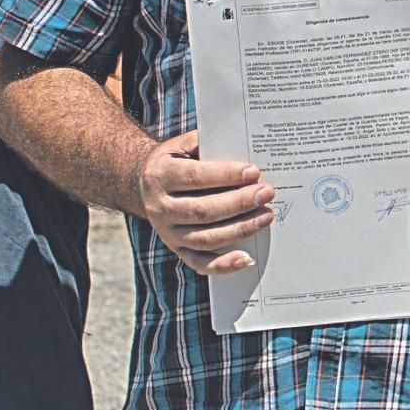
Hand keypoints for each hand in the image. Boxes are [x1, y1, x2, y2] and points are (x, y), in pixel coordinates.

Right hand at [139, 129, 272, 276]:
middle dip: (239, 202)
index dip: (225, 175)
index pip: (195, 178)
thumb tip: (244, 145)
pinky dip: (224, 265)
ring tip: (266, 216)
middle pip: (203, 210)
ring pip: (206, 238)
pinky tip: (247, 258)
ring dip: (240, 229)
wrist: (143, 183)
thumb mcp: (182, 145)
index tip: (253, 172)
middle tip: (267, 193)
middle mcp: (160, 207)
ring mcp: (167, 232)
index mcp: (160, 176)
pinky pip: (200, 263)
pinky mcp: (176, 249)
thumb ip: (207, 144)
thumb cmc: (175, 160)